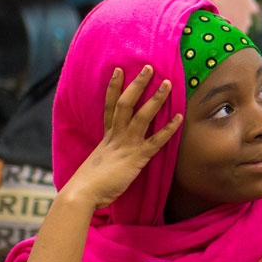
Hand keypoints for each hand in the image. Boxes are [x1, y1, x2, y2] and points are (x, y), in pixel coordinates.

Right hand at [63, 66, 180, 210]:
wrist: (81, 194)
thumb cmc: (87, 184)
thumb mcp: (97, 163)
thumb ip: (105, 156)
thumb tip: (109, 158)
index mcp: (105, 137)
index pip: (109, 106)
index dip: (114, 87)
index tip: (119, 70)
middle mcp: (115, 136)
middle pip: (125, 103)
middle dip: (137, 84)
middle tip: (148, 67)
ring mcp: (126, 145)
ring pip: (142, 115)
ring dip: (155, 99)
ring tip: (168, 83)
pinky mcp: (136, 158)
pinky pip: (156, 140)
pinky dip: (169, 128)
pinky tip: (180, 117)